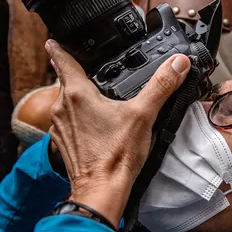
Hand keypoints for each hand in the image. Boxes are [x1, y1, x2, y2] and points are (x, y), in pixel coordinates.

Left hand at [46, 40, 190, 225]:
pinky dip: (79, 119)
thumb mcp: (143, 115)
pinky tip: (96, 125)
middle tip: (89, 69)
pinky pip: (68, 123)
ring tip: (96, 97)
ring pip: (65, 102)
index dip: (59, 46)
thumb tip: (176, 63)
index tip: (55, 39)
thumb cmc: (116, 157)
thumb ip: (161, 85)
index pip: (61, 59)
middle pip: (65, 81)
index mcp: (76, 93)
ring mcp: (59, 127)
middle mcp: (61, 107)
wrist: (100, 191)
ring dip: (77, 98)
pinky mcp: (63, 144)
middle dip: (76, 74)